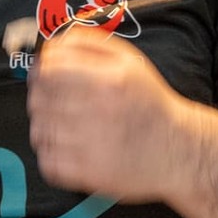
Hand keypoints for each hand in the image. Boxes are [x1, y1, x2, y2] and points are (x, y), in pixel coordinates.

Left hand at [27, 27, 200, 202]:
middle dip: (41, 98)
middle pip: (40, 100)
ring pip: (39, 131)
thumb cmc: (150, 104)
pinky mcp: (87, 174)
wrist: (178, 150)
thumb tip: (52, 44)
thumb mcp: (129, 60)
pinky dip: (50, 155)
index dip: (41, 71)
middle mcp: (98, 110)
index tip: (44, 76)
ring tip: (63, 126)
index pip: (49, 70)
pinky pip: (48, 162)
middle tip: (54, 102)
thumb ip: (89, 44)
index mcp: (108, 80)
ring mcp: (91, 145)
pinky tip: (67, 148)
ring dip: (44, 127)